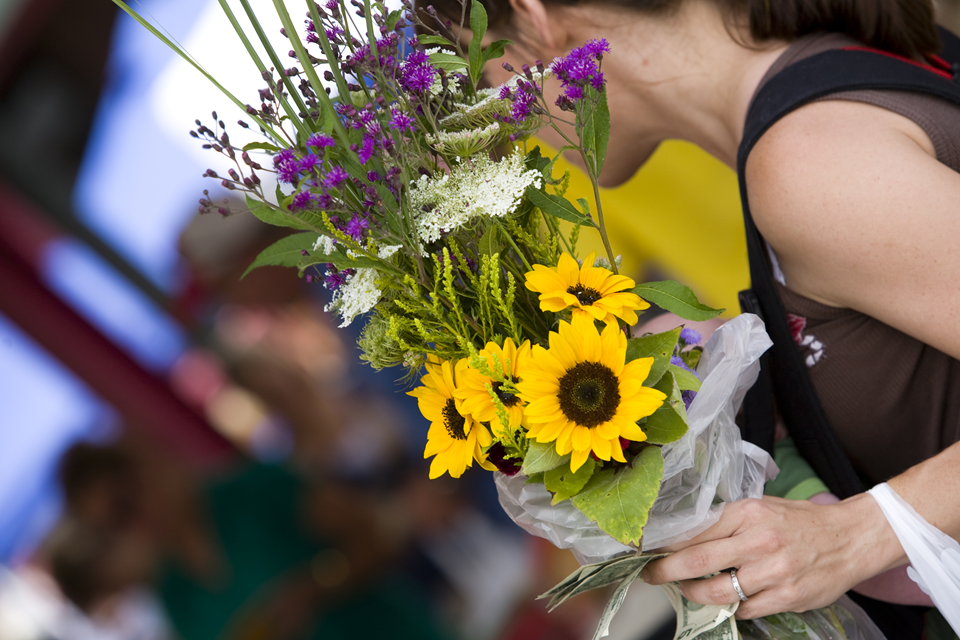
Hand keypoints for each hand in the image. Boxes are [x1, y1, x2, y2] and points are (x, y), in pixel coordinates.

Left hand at [640, 494, 905, 617]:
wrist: (850, 538)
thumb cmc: (800, 522)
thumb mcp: (760, 508)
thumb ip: (727, 521)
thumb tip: (686, 536)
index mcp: (748, 513)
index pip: (696, 531)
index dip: (668, 544)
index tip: (650, 550)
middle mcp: (758, 541)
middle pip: (698, 561)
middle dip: (667, 571)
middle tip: (651, 576)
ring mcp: (773, 572)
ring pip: (718, 591)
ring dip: (695, 593)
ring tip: (687, 589)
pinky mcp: (787, 597)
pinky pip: (746, 609)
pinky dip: (732, 607)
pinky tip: (728, 600)